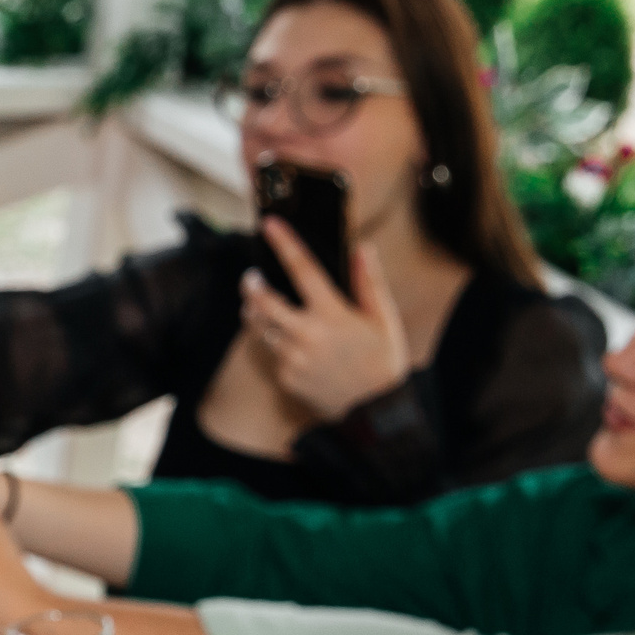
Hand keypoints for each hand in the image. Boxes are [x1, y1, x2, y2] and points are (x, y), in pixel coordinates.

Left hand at [240, 220, 409, 422]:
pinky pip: (270, 353)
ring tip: (256, 303)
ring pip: (259, 327)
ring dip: (253, 312)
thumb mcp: (383, 318)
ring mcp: (293, 358)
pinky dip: (271, 342)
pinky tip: (282, 339)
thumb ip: (369, 282)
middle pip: (263, 301)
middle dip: (251, 285)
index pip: (303, 269)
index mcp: (333, 315)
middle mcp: (307, 335)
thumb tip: (361, 247)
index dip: (284, 243)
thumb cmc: (383, 360)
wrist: (375, 410)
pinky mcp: (286, 377)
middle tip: (250, 277)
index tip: (269, 224)